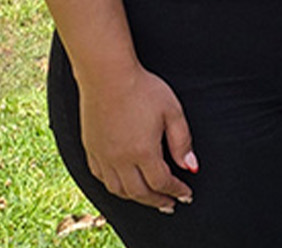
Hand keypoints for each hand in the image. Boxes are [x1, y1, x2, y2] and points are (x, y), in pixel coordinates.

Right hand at [77, 64, 196, 212]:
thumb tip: (192, 167)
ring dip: (136, 198)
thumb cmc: (143, 89)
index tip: (187, 195)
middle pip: (140, 192)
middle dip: (158, 201)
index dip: (177, 191)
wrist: (107, 76)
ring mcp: (102, 155)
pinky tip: (123, 185)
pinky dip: (114, 187)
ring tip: (149, 199)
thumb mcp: (172, 112)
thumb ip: (182, 142)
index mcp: (143, 151)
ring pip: (118, 189)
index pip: (162, 182)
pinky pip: (100, 177)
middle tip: (170, 205)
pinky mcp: (90, 148)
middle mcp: (120, 159)